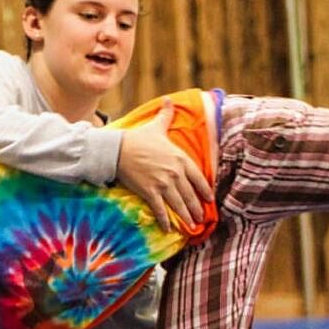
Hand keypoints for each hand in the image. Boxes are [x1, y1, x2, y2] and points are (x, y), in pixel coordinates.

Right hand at [117, 98, 213, 230]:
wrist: (119, 149)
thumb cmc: (139, 138)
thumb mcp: (157, 127)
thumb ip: (166, 115)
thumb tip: (169, 99)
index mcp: (180, 159)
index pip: (199, 178)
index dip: (205, 191)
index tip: (209, 200)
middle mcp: (175, 173)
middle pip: (190, 195)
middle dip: (197, 209)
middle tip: (201, 219)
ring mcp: (163, 184)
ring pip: (179, 204)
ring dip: (186, 217)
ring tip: (191, 225)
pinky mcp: (150, 192)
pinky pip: (161, 210)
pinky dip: (166, 221)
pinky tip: (169, 229)